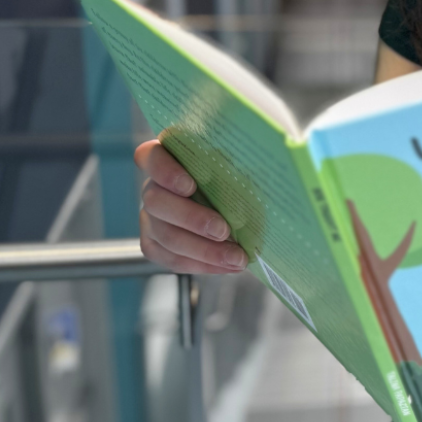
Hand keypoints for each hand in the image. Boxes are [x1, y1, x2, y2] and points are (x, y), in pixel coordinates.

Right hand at [135, 137, 247, 274]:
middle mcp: (153, 187)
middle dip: (192, 218)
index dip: (165, 171)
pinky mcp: (154, 244)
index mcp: (167, 157)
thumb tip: (271, 158)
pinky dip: (201, 264)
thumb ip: (238, 159)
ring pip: (165, 236)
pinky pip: (171, 259)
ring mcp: (150, 218)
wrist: (232, 207)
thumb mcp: (236, 161)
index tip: (190, 184)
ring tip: (235, 257)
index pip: (149, 156)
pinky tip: (225, 266)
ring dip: (203, 250)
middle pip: (156, 202)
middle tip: (223, 230)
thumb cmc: (234, 176)